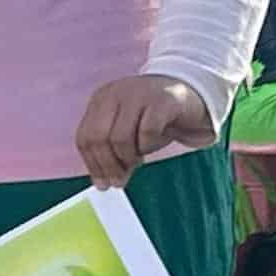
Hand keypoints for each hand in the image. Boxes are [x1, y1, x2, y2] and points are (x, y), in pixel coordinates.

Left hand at [74, 73, 214, 184]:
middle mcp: (116, 92)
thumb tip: (102, 183)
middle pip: (98, 138)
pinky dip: (148, 147)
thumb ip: (112, 153)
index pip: (84, 137)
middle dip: (108, 166)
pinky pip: (147, 132)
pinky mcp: (162, 100)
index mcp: (102, 99)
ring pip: (119, 138)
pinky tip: (152, 147)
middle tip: (119, 182)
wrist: (191, 98)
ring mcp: (138, 93)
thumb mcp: (127, 134)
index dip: (92, 164)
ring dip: (128, 158)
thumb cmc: (155, 119)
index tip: (103, 183)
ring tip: (139, 161)